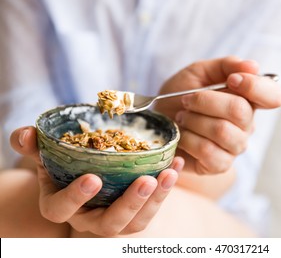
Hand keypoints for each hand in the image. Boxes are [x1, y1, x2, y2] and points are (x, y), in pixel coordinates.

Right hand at [10, 126, 183, 236]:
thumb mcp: (47, 155)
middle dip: (129, 204)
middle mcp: (89, 219)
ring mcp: (116, 220)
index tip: (93, 178)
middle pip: (109, 224)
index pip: (61, 209)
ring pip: (137, 221)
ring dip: (156, 199)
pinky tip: (176, 163)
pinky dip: (167, 187)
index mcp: (61, 206)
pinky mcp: (136, 214)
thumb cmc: (64, 166)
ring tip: (169, 173)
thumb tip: (25, 134)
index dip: (75, 197)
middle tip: (146, 181)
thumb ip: (34, 145)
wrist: (84, 176)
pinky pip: (154, 207)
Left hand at [154, 56, 280, 173]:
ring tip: (182, 117)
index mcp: (247, 99)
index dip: (255, 86)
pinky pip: (209, 152)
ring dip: (195, 120)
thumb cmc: (179, 96)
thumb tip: (253, 66)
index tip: (232, 80)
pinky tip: (182, 135)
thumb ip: (226, 65)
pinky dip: (189, 140)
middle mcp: (246, 125)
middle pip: (240, 111)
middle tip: (186, 100)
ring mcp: (234, 147)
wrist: (157, 123)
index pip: (273, 96)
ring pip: (223, 131)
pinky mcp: (219, 165)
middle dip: (206, 101)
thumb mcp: (199, 72)